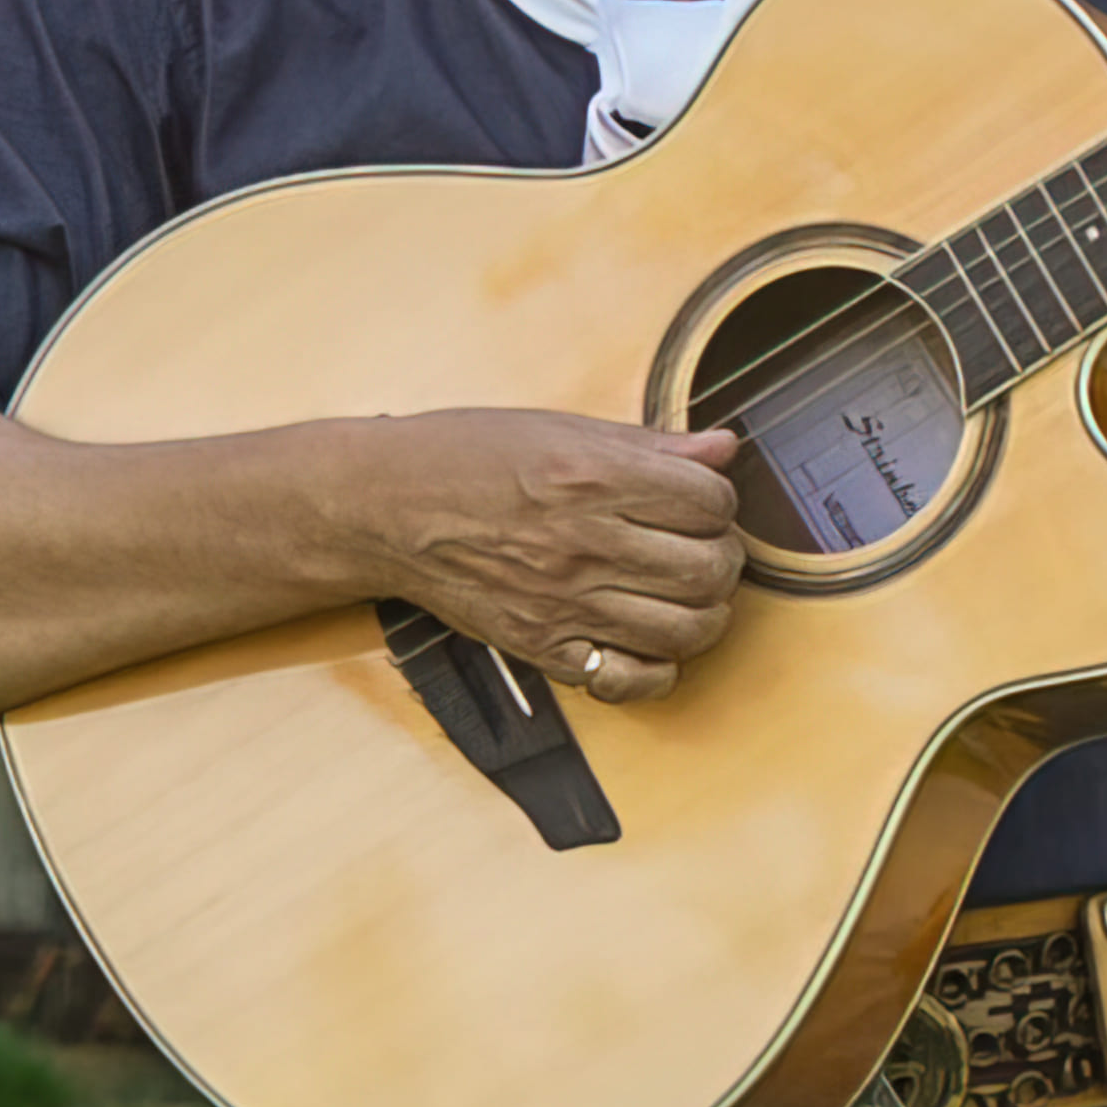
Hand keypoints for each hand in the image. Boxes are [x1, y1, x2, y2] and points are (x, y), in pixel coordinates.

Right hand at [362, 408, 751, 707]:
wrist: (384, 508)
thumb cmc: (463, 456)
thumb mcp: (559, 427)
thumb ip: (648, 443)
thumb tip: (721, 449)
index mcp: (590, 477)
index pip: (710, 500)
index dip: (718, 498)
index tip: (699, 498)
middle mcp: (582, 544)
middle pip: (710, 569)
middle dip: (722, 555)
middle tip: (701, 544)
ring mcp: (564, 603)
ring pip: (688, 629)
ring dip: (704, 610)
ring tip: (683, 590)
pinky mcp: (544, 647)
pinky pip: (634, 679)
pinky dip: (658, 665)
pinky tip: (647, 635)